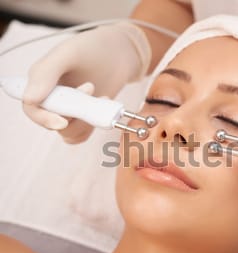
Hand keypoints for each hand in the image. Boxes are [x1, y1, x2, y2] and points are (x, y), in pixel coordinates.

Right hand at [22, 22, 150, 141]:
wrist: (122, 52)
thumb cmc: (94, 47)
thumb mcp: (68, 54)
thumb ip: (46, 73)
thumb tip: (29, 99)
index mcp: (39, 81)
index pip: (32, 108)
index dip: (45, 119)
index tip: (64, 121)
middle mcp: (51, 97)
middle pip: (52, 122)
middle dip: (74, 112)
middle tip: (90, 86)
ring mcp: (69, 109)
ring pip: (68, 132)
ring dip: (86, 119)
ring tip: (100, 95)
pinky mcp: (85, 116)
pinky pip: (83, 133)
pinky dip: (95, 124)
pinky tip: (104, 104)